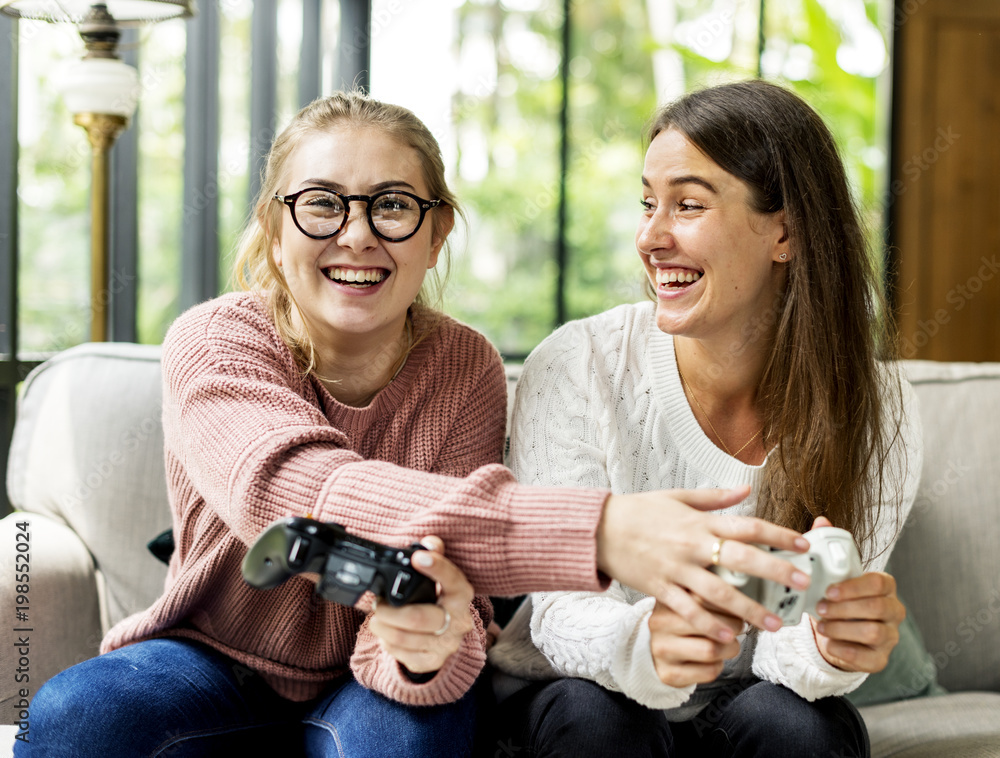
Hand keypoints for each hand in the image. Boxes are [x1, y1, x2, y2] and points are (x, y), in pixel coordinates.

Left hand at [367, 536, 474, 674]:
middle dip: (389, 611)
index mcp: (462, 595)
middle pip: (420, 617)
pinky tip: (386, 634)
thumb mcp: (440, 577)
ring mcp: (447, 644)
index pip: (453, 580)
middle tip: (377, 604)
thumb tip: (429, 542)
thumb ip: (435, 555)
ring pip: (406, 638)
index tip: (417, 558)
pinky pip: (404, 655)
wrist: (447, 635)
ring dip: (382, 627)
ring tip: (376, 618)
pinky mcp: (433, 661)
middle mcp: (459, 621)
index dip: (436, 568)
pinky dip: (388, 643)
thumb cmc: (438, 599)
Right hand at [597, 487, 811, 640]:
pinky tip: (729, 636)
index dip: (777, 534)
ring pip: (719, 592)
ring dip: (749, 610)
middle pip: (742, 558)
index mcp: (699, 521)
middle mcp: (692, 545)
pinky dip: (709, 624)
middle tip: (802, 583)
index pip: (747, 526)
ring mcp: (676, 569)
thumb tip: (746, 489)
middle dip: (775, 571)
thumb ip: (714, 498)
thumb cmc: (638, 511)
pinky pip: (689, 610)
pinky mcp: (660, 588)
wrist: (599, 528)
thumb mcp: (677, 497)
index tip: (802, 544)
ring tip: (773, 625)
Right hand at [648, 596, 742, 687]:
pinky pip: (708, 671)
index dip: (734, 607)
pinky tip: (712, 660)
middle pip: (713, 626)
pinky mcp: (669, 673)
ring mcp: (662, 649)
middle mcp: (660, 623)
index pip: (707, 598)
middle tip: (738, 628)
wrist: (654, 652)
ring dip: (729, 649)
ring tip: (727, 645)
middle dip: (735, 628)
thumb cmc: (679, 626)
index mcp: (668, 599)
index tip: (746, 612)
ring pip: (712, 650)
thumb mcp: (688, 603)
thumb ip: (710, 598)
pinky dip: (718, 667)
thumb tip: (743, 603)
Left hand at [809, 518, 904, 671]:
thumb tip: (822, 521)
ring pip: (873, 633)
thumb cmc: (838, 599)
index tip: (829, 589)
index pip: (879, 582)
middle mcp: (893, 611)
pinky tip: (829, 643)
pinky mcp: (880, 659)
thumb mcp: (834, 575)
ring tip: (821, 625)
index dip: (854, 587)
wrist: (839, 632)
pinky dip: (845, 651)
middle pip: (877, 608)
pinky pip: (868, 658)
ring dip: (842, 628)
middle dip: (845, 608)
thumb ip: (829, 548)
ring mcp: (890, 637)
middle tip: (820, 608)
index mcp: (884, 587)